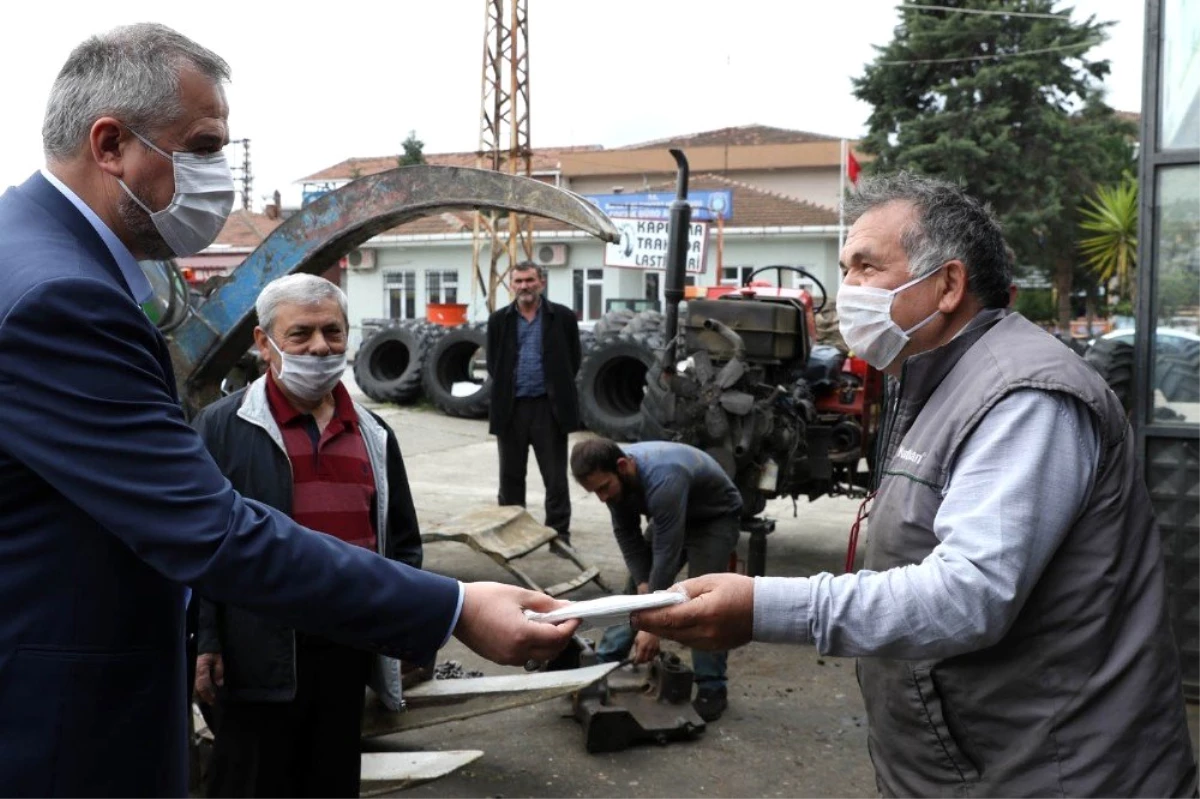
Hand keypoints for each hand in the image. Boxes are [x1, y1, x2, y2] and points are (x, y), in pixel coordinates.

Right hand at [194, 652, 223, 703]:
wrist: (203, 645)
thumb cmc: (211, 653)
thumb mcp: (218, 660)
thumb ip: (219, 672)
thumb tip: (219, 684)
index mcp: (200, 671)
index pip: (202, 687)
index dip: (207, 695)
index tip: (213, 701)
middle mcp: (193, 675)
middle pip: (195, 691)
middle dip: (203, 697)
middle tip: (211, 701)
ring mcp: (190, 675)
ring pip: (192, 690)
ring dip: (199, 695)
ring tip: (207, 697)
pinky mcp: (189, 675)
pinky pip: (191, 686)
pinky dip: (196, 691)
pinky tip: (202, 693)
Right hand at [454, 582, 579, 665]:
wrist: (454, 610)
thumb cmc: (483, 599)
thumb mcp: (518, 595)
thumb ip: (545, 604)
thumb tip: (565, 607)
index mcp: (522, 635)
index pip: (557, 636)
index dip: (571, 626)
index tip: (576, 615)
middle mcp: (517, 652)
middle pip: (553, 651)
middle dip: (564, 636)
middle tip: (567, 620)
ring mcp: (508, 659)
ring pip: (540, 656)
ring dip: (550, 642)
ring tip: (550, 624)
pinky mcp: (500, 659)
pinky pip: (526, 656)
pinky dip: (535, 646)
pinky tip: (533, 631)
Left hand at [631, 574, 754, 650]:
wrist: (766, 611)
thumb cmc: (739, 590)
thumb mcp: (710, 581)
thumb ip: (684, 590)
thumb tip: (664, 597)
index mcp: (705, 613)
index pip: (669, 619)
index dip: (647, 618)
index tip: (632, 614)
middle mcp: (706, 633)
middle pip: (669, 632)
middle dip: (650, 624)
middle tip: (634, 616)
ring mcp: (710, 644)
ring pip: (676, 638)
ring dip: (662, 629)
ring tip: (649, 618)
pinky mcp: (713, 649)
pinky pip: (688, 641)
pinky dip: (677, 633)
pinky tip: (671, 624)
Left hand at [631, 630, 659, 663]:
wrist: (651, 627)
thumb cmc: (642, 633)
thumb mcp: (637, 640)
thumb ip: (636, 649)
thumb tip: (635, 656)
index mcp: (642, 647)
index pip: (639, 658)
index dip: (636, 662)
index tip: (635, 663)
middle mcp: (648, 649)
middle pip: (645, 660)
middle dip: (641, 661)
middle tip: (639, 660)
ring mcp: (654, 648)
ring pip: (651, 658)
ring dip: (647, 659)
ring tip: (644, 657)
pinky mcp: (658, 647)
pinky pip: (655, 655)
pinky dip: (653, 655)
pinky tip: (650, 653)